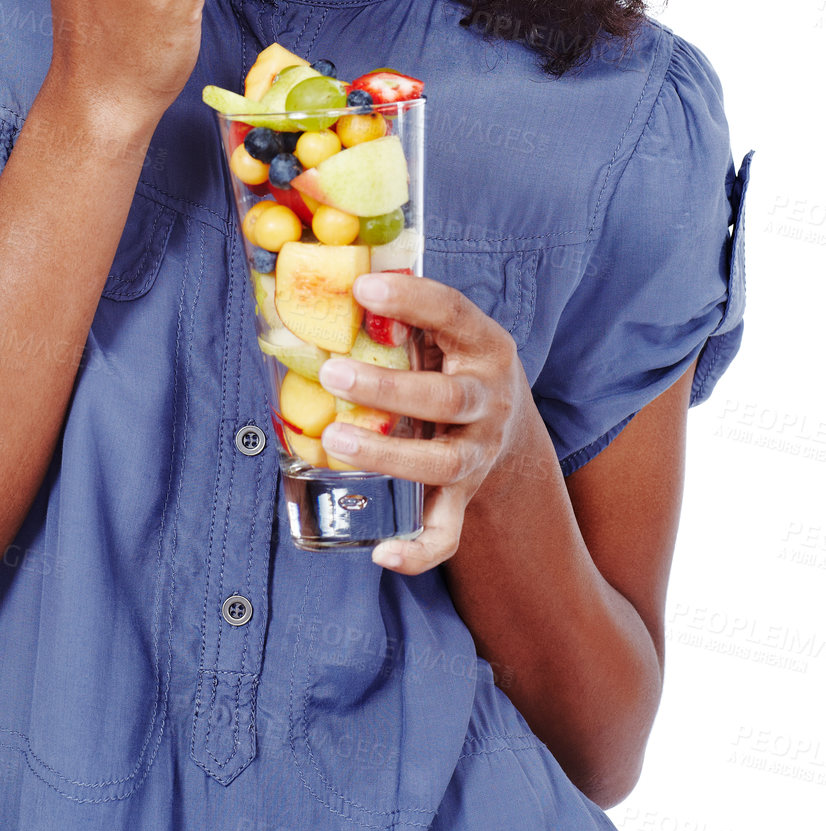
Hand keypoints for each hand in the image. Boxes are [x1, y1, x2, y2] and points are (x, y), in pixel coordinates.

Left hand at [317, 271, 531, 575]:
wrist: (506, 420)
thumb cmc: (451, 360)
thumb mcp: (441, 328)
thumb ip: (400, 311)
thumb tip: (325, 277)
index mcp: (484, 345)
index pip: (454, 313)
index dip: (412, 300)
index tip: (363, 288)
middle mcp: (488, 400)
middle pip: (446, 398)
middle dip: (388, 388)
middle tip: (333, 372)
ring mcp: (479, 451)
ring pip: (443, 462)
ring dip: (389, 455)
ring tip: (334, 439)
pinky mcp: (465, 495)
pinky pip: (448, 532)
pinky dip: (420, 550)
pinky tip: (382, 553)